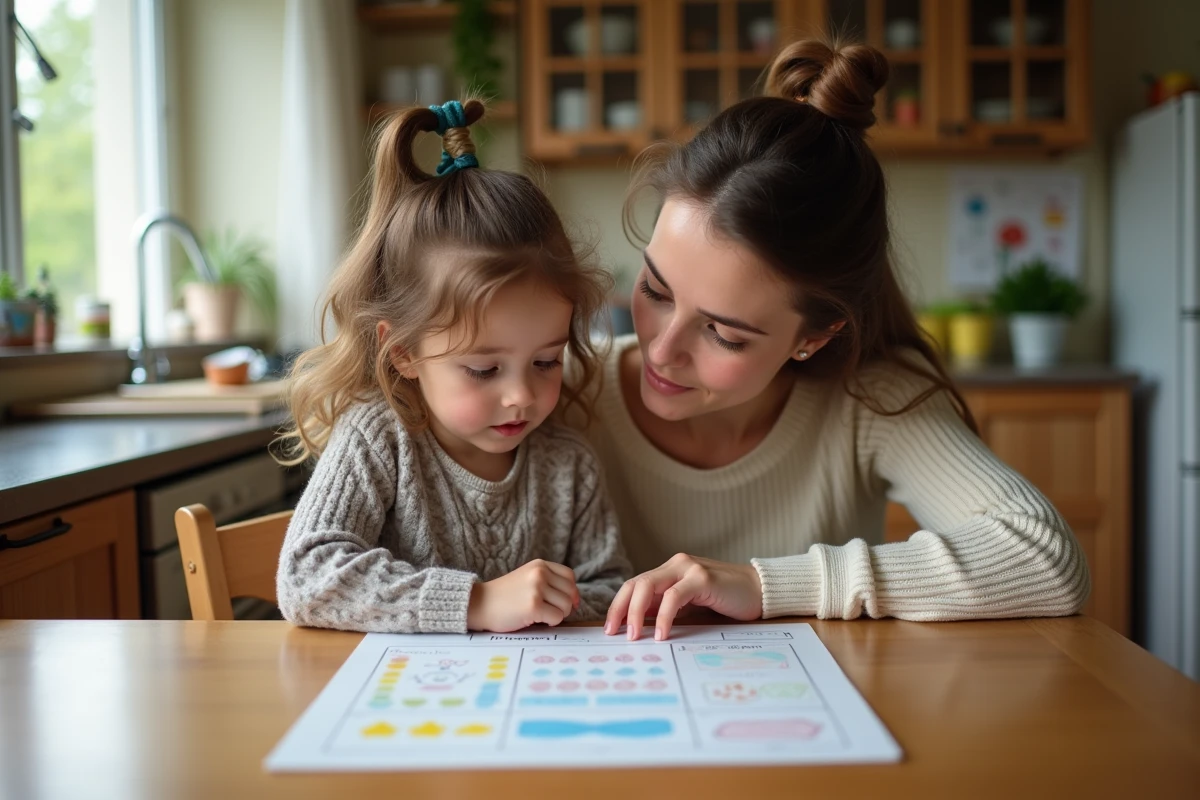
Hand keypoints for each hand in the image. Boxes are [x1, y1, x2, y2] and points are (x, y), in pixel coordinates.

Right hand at [467, 560, 579, 631]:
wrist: (479, 604)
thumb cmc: (504, 596)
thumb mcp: (527, 578)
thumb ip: (548, 581)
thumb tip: (575, 599)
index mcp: (539, 565)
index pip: (569, 576)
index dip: (571, 591)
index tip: (566, 602)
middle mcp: (540, 573)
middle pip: (570, 592)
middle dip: (565, 605)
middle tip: (550, 612)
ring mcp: (537, 588)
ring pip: (566, 606)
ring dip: (558, 615)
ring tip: (541, 615)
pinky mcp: (534, 606)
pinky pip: (557, 617)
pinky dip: (551, 622)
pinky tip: (536, 620)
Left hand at [604, 554, 762, 640]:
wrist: (761, 591)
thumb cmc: (726, 600)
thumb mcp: (691, 605)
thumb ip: (667, 608)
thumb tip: (638, 625)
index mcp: (670, 570)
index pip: (634, 585)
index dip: (618, 605)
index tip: (610, 628)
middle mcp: (675, 564)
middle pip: (636, 584)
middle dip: (620, 609)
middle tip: (614, 634)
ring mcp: (688, 568)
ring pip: (649, 586)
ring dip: (636, 613)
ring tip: (634, 636)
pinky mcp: (702, 578)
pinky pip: (674, 596)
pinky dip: (663, 616)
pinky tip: (662, 634)